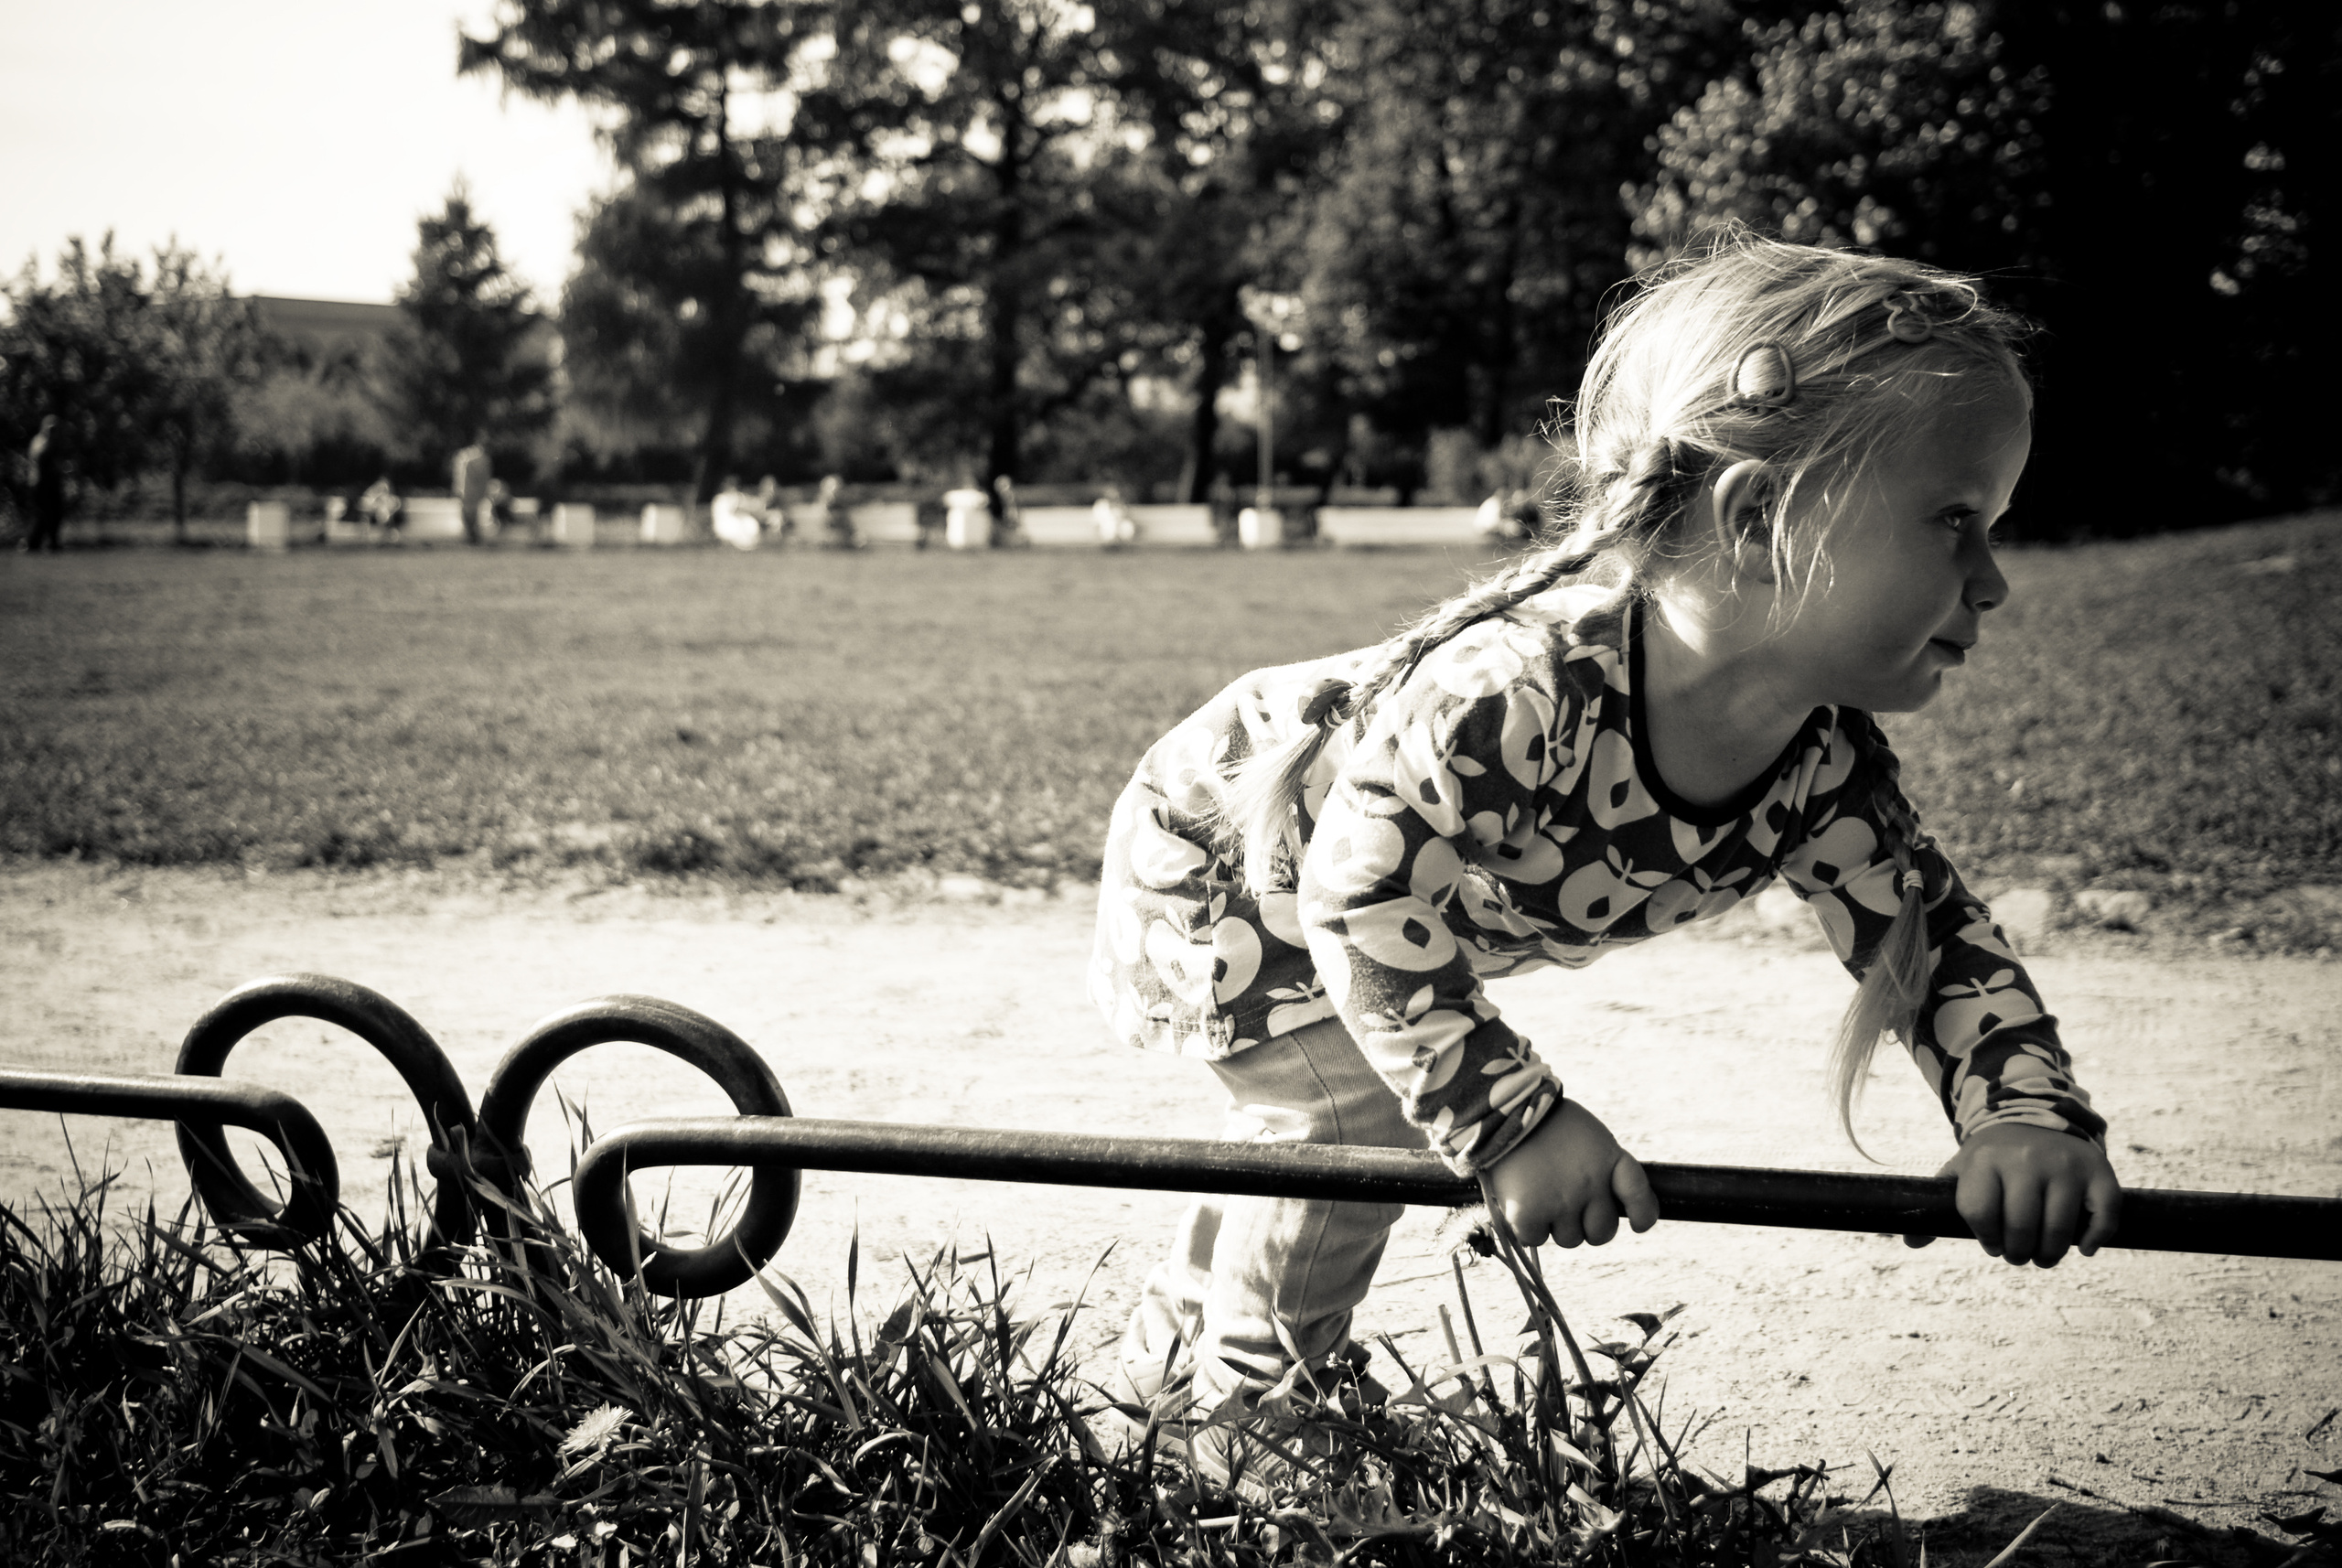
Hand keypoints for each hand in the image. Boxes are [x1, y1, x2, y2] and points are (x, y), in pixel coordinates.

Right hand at [1482, 1099, 1660, 1248]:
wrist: (1502, 1109)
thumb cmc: (1546, 1122)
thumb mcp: (1589, 1137)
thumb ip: (1603, 1170)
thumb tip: (1603, 1211)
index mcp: (1609, 1160)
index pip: (1639, 1198)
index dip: (1643, 1215)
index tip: (1639, 1224)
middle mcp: (1591, 1185)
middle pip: (1602, 1232)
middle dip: (1587, 1224)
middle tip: (1566, 1203)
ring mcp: (1561, 1202)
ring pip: (1569, 1239)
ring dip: (1556, 1224)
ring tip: (1538, 1193)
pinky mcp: (1528, 1214)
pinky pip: (1536, 1238)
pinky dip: (1528, 1226)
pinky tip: (1520, 1200)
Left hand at [1904, 1123, 2120, 1265]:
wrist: (2034, 1115)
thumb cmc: (1992, 1159)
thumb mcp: (1960, 1174)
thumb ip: (1937, 1208)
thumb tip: (1910, 1242)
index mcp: (1985, 1159)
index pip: (1980, 1215)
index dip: (1987, 1238)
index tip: (1993, 1242)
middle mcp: (2025, 1159)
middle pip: (2021, 1228)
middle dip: (2018, 1254)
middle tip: (2020, 1255)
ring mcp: (2064, 1165)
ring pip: (2059, 1230)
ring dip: (2050, 1254)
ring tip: (2044, 1254)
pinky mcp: (2098, 1170)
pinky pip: (2103, 1217)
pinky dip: (2093, 1240)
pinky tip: (2082, 1247)